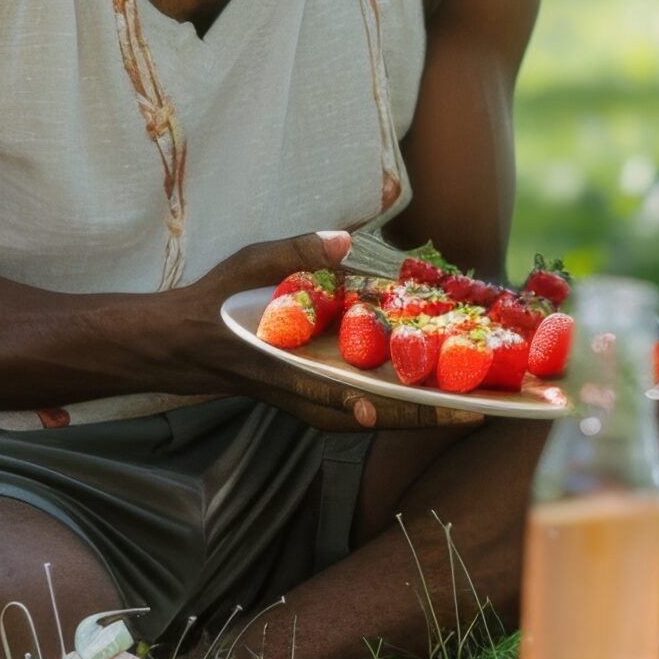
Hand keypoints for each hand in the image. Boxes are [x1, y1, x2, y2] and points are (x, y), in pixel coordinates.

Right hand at [183, 229, 479, 433]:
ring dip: (415, 414)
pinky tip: (429, 389)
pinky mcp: (315, 395)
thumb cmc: (215, 303)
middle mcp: (303, 392)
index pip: (329, 390)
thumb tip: (342, 241)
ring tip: (465, 408)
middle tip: (474, 413)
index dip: (363, 402)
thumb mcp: (248, 265)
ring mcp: (310, 398)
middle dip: (418, 417)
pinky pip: (364, 405)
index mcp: (284, 366)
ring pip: (370, 415)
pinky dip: (397, 401)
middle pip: (367, 415)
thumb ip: (295, 253)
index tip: (391, 412)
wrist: (184, 343)